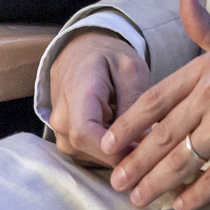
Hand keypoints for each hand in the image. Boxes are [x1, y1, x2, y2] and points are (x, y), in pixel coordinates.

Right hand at [46, 28, 148, 166]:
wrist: (79, 53)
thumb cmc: (108, 58)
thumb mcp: (130, 69)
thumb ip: (134, 103)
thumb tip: (142, 142)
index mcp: (77, 91)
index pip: (85, 133)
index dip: (114, 149)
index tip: (143, 150)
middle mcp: (61, 116)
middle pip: (90, 149)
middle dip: (122, 152)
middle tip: (150, 143)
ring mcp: (59, 131)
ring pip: (90, 156)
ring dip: (116, 151)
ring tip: (136, 133)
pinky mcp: (64, 140)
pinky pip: (87, 154)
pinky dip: (108, 149)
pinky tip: (122, 135)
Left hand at [104, 0, 209, 209]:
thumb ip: (207, 29)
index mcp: (208, 68)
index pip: (156, 99)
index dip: (129, 125)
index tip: (111, 142)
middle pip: (162, 134)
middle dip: (135, 161)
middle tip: (117, 180)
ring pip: (180, 160)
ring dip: (155, 183)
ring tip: (140, 196)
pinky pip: (209, 180)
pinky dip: (193, 196)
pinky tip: (179, 205)